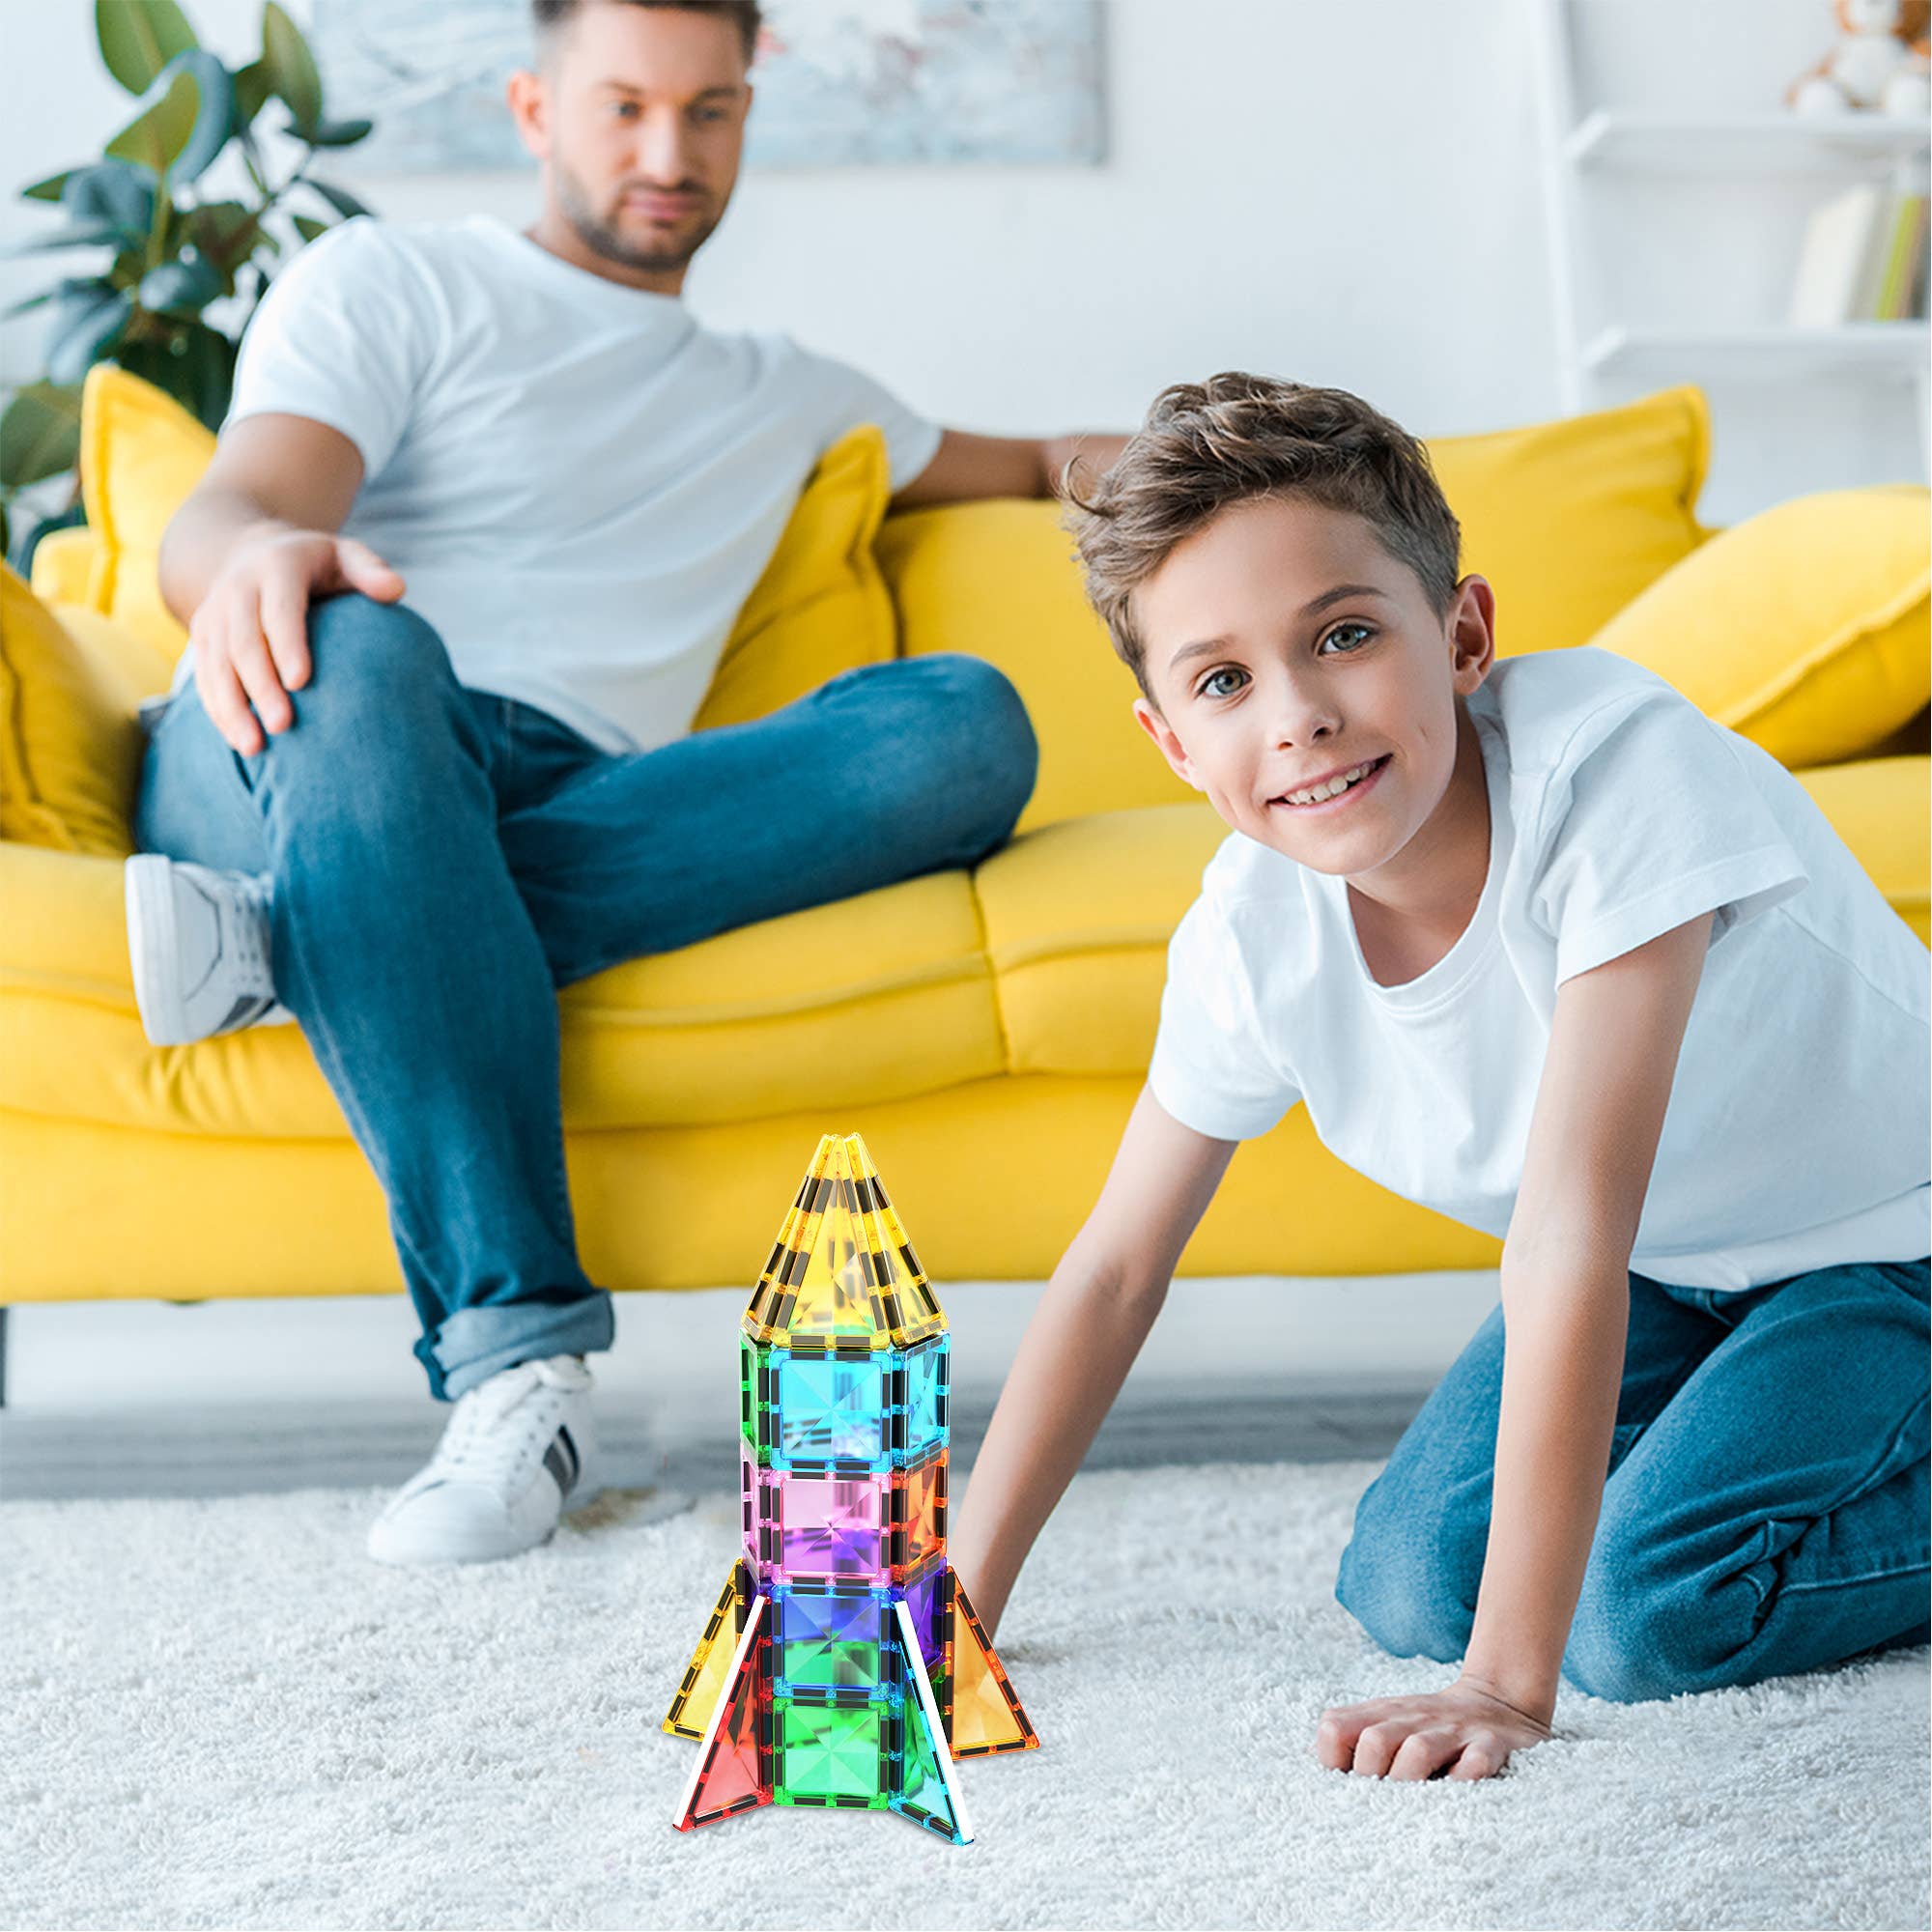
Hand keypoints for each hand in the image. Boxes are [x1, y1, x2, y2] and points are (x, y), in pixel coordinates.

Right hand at [190, 530, 403, 755]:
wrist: (253, 553)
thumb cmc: (317, 565)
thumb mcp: (344, 555)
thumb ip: (370, 570)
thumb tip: (397, 590)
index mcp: (275, 568)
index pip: (279, 611)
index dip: (287, 645)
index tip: (301, 683)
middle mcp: (237, 588)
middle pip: (244, 642)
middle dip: (260, 686)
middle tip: (282, 725)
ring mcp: (213, 613)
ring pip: (217, 663)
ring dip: (232, 707)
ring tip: (254, 747)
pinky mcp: (201, 636)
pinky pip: (205, 676)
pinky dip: (218, 709)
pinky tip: (238, 742)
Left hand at [1313, 1674, 1555, 1781]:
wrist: (1497, 1703)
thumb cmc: (1429, 1725)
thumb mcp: (1387, 1720)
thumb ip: (1352, 1737)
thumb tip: (1315, 1770)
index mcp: (1383, 1714)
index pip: (1335, 1727)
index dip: (1332, 1760)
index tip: (1345, 1784)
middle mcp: (1414, 1718)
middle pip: (1374, 1742)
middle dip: (1372, 1778)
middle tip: (1382, 1804)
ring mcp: (1453, 1731)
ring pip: (1418, 1751)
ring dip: (1412, 1782)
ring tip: (1415, 1805)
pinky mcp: (1491, 1745)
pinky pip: (1476, 1763)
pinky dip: (1465, 1781)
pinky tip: (1459, 1795)